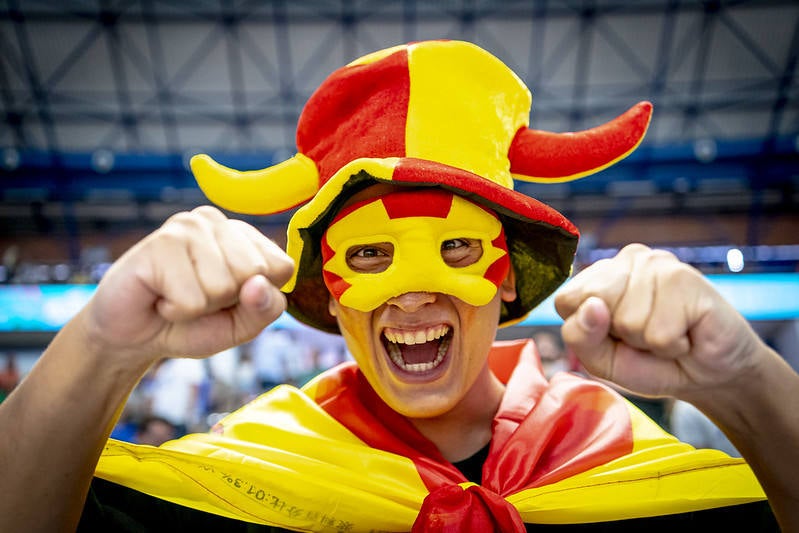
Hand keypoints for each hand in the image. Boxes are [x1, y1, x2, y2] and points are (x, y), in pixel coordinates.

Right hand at [79, 206, 293, 365]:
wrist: (132, 336)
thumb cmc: (190, 324)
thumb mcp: (241, 326)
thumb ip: (265, 309)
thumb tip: (259, 284)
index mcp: (245, 237)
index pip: (282, 267)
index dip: (257, 298)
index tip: (229, 300)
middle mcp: (219, 222)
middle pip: (254, 273)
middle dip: (226, 301)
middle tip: (198, 299)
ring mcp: (189, 226)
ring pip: (223, 286)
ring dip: (198, 307)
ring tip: (177, 296)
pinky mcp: (162, 241)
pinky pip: (192, 298)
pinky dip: (176, 310)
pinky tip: (160, 297)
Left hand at [554, 244, 765, 399]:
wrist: (711, 374)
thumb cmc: (652, 363)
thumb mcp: (602, 360)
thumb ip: (580, 337)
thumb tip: (593, 306)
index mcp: (599, 274)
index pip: (566, 300)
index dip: (588, 330)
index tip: (615, 337)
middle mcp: (626, 260)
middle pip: (592, 303)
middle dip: (618, 335)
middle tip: (645, 336)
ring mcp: (656, 264)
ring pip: (627, 320)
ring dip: (649, 341)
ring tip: (669, 333)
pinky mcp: (685, 278)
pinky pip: (659, 331)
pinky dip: (672, 345)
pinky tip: (686, 333)